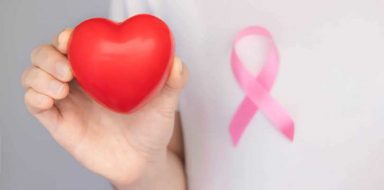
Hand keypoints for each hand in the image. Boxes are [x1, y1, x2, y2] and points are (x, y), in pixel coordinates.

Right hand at [21, 29, 187, 185]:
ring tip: (62, 87)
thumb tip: (176, 62)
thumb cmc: (152, 127)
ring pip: (34, 76)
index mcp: (99, 69)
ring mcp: (66, 102)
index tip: (71, 40)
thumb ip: (174, 81)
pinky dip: (34, 96)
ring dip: (39, 75)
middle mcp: (79, 82)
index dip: (66, 36)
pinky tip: (51, 99)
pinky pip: (34, 104)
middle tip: (68, 69)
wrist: (142, 161)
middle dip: (48, 56)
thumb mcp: (166, 103)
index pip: (73, 44)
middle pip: (46, 56)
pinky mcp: (59, 123)